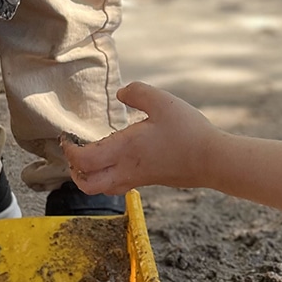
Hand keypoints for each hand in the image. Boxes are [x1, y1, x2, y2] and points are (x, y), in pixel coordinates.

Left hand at [63, 82, 224, 194]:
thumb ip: (137, 92)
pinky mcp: (150, 180)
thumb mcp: (163, 102)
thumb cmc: (189, 132)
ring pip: (102, 188)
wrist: (213, 160)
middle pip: (87, 184)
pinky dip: (108, 177)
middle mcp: (127, 168)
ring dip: (90, 176)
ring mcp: (138, 178)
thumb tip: (121, 93)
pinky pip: (118, 185)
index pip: (83, 161)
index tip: (68, 137)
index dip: (69, 151)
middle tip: (75, 152)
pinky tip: (118, 159)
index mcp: (125, 149)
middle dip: (75, 171)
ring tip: (93, 157)